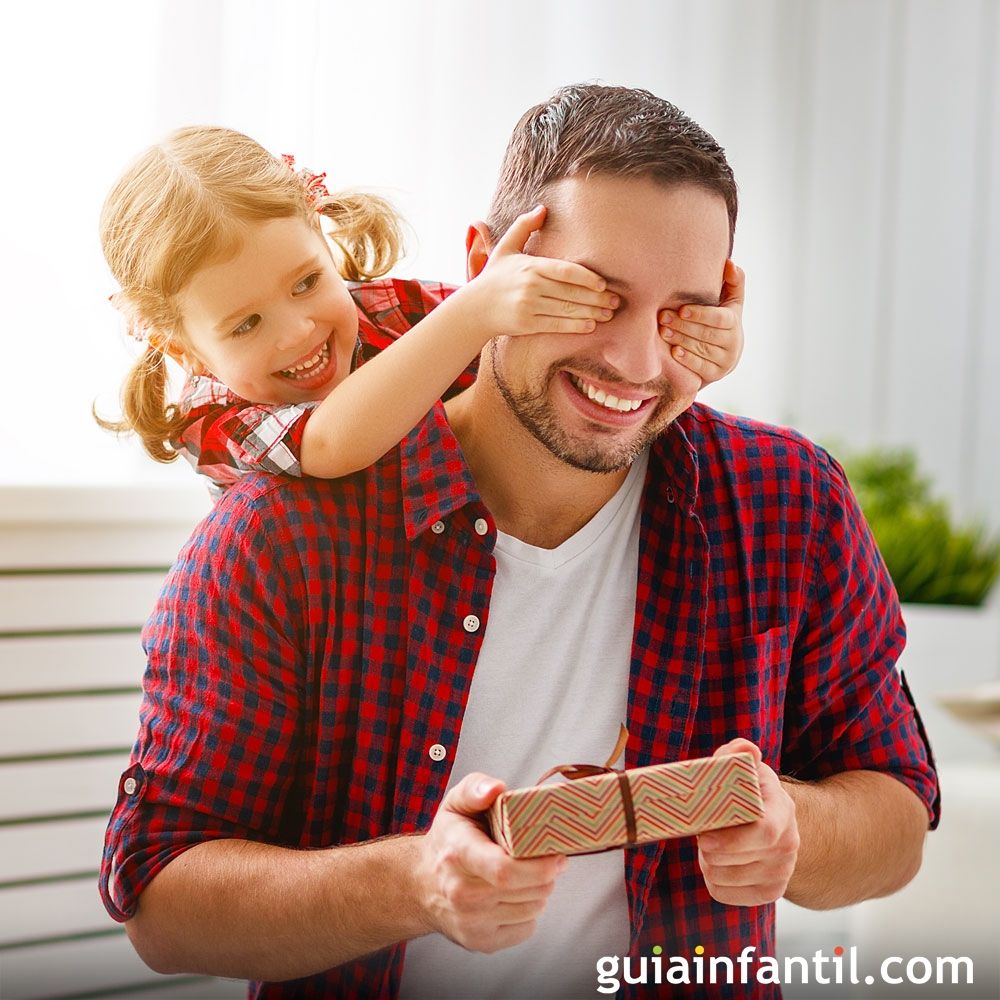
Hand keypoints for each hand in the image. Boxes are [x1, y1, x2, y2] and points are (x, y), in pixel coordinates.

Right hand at [414, 772, 567, 952]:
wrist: (419, 884)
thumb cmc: (447, 840)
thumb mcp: (455, 803)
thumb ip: (476, 788)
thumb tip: (497, 788)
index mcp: (458, 854)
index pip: (504, 870)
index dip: (538, 866)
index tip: (557, 856)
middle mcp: (461, 892)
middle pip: (526, 890)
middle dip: (547, 874)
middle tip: (550, 858)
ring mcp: (470, 921)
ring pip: (532, 909)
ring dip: (540, 891)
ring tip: (529, 874)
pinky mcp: (480, 942)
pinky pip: (526, 928)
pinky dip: (530, 911)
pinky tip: (516, 895)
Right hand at [476, 206, 619, 335]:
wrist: (474, 308)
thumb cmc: (494, 277)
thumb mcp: (505, 247)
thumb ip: (524, 226)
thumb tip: (542, 208)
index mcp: (531, 266)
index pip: (565, 271)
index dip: (587, 278)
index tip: (603, 284)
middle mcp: (531, 286)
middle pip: (571, 292)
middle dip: (597, 298)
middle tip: (616, 301)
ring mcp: (529, 306)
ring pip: (567, 310)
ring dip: (591, 313)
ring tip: (609, 314)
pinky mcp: (527, 324)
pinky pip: (556, 325)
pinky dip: (575, 326)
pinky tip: (590, 325)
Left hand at [659, 259, 745, 386]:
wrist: (723, 355)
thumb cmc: (722, 321)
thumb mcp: (730, 302)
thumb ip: (733, 282)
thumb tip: (730, 263)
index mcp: (735, 322)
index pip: (720, 319)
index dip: (701, 314)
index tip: (682, 309)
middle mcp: (733, 344)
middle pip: (707, 335)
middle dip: (683, 326)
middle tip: (662, 318)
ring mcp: (724, 362)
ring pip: (701, 350)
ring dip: (680, 340)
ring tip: (662, 332)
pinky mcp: (714, 376)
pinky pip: (699, 368)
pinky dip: (687, 359)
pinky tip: (673, 352)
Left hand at [695, 738, 798, 905]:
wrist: (770, 821)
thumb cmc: (747, 790)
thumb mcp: (743, 766)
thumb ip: (738, 753)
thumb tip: (746, 749)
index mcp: (782, 810)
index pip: (766, 833)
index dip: (731, 841)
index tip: (703, 838)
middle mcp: (788, 845)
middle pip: (737, 860)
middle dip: (709, 850)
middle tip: (702, 833)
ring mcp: (782, 872)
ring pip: (725, 879)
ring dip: (708, 864)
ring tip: (711, 845)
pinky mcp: (769, 893)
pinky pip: (724, 894)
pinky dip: (713, 881)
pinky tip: (718, 863)